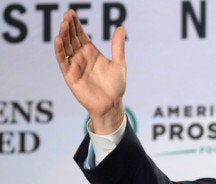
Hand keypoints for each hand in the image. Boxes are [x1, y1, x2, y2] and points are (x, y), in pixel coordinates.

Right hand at [54, 9, 126, 133]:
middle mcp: (81, 57)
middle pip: (72, 39)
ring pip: (66, 47)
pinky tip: (58, 39)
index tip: (71, 12)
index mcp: (91, 53)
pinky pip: (63, 61)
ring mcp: (75, 65)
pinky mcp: (70, 75)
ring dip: (63, 36)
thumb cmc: (116, 86)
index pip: (81, 35)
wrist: (112, 104)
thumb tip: (121, 27)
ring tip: (63, 24)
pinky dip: (59, 50)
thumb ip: (118, 46)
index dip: (76, 24)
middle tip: (67, 15)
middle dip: (69, 27)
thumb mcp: (119, 63)